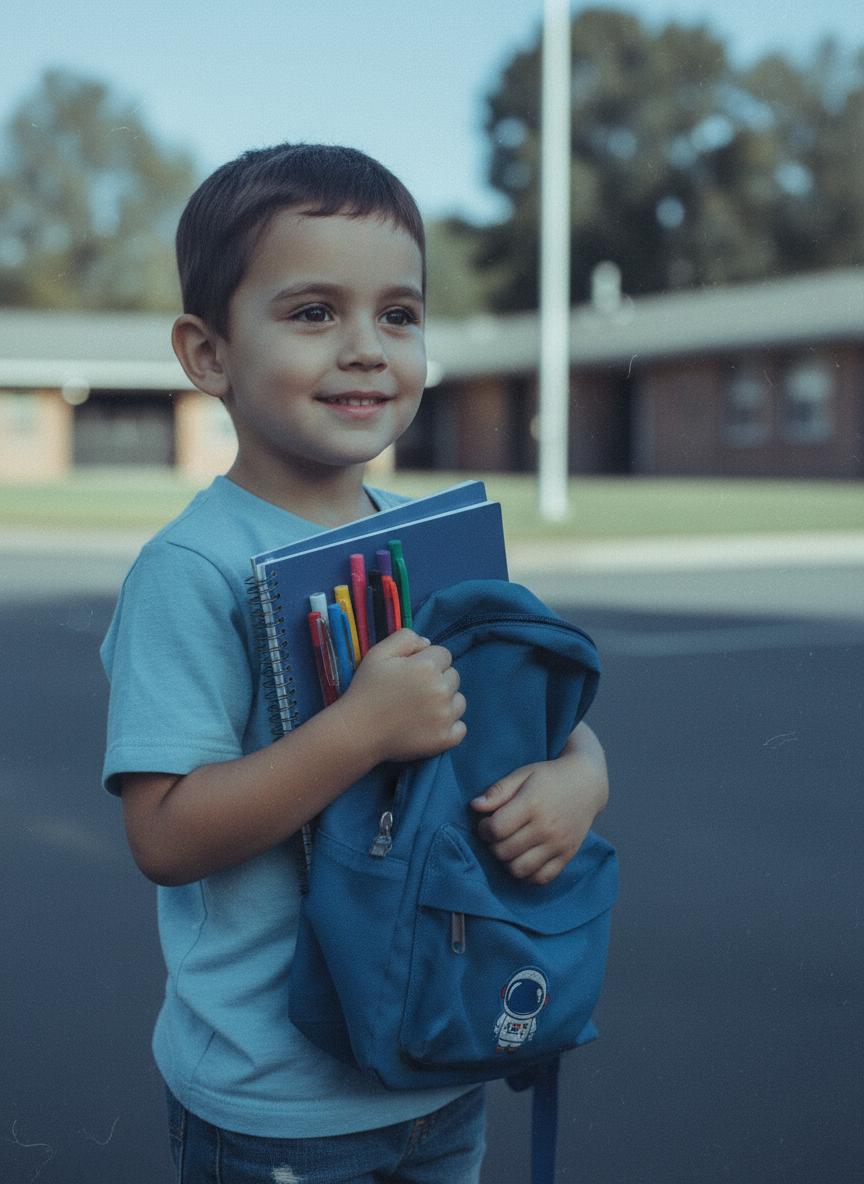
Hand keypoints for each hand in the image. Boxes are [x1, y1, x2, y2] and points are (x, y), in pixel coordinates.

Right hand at [340, 629, 466, 763]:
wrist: (357, 732)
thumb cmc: (366, 690)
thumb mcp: (378, 653)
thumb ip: (405, 638)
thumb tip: (427, 643)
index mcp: (427, 667)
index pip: (444, 654)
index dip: (428, 660)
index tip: (411, 672)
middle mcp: (441, 690)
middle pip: (453, 676)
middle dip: (438, 679)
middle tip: (414, 691)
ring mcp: (445, 717)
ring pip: (459, 701)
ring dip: (446, 701)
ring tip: (422, 708)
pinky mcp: (444, 739)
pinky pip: (461, 728)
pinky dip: (450, 726)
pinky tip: (431, 724)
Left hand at [470, 723, 607, 883]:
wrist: (587, 783)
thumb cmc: (549, 777)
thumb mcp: (522, 775)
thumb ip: (498, 791)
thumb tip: (474, 807)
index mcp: (532, 804)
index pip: (496, 829)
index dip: (483, 829)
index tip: (485, 823)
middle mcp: (546, 827)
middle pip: (504, 851)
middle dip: (492, 845)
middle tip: (496, 834)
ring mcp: (559, 844)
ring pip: (519, 869)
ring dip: (507, 861)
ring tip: (509, 846)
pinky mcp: (567, 855)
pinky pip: (541, 878)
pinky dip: (527, 874)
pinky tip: (523, 859)